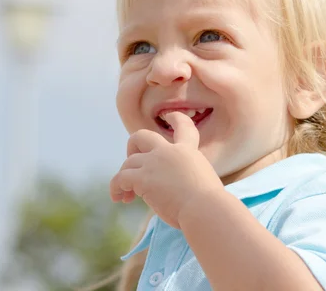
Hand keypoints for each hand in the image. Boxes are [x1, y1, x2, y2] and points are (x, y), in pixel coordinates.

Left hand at [110, 111, 222, 227]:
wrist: (205, 209)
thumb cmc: (210, 204)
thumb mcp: (204, 181)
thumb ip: (188, 176)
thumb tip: (177, 190)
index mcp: (188, 151)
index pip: (184, 127)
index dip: (176, 119)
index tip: (170, 116)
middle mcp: (169, 151)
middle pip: (142, 136)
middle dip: (132, 148)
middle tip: (134, 167)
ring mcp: (154, 162)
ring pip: (128, 162)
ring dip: (124, 177)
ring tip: (126, 196)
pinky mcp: (142, 178)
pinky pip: (120, 178)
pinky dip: (116, 188)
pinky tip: (118, 198)